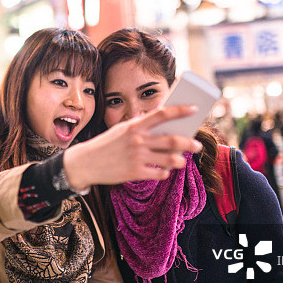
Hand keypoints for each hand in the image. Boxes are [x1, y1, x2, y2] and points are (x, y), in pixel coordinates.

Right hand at [64, 105, 202, 189]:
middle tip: (197, 145)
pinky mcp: (135, 173)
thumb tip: (164, 127)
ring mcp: (137, 157)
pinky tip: (164, 171)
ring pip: (169, 159)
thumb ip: (140, 127)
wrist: (85, 162)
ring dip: (180, 160)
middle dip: (188, 142)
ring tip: (182, 160)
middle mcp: (138, 140)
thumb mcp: (121, 130)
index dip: (180, 110)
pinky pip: (159, 174)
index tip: (194, 108)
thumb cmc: (106, 145)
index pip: (162, 114)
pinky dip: (164, 173)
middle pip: (172, 140)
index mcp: (134, 126)